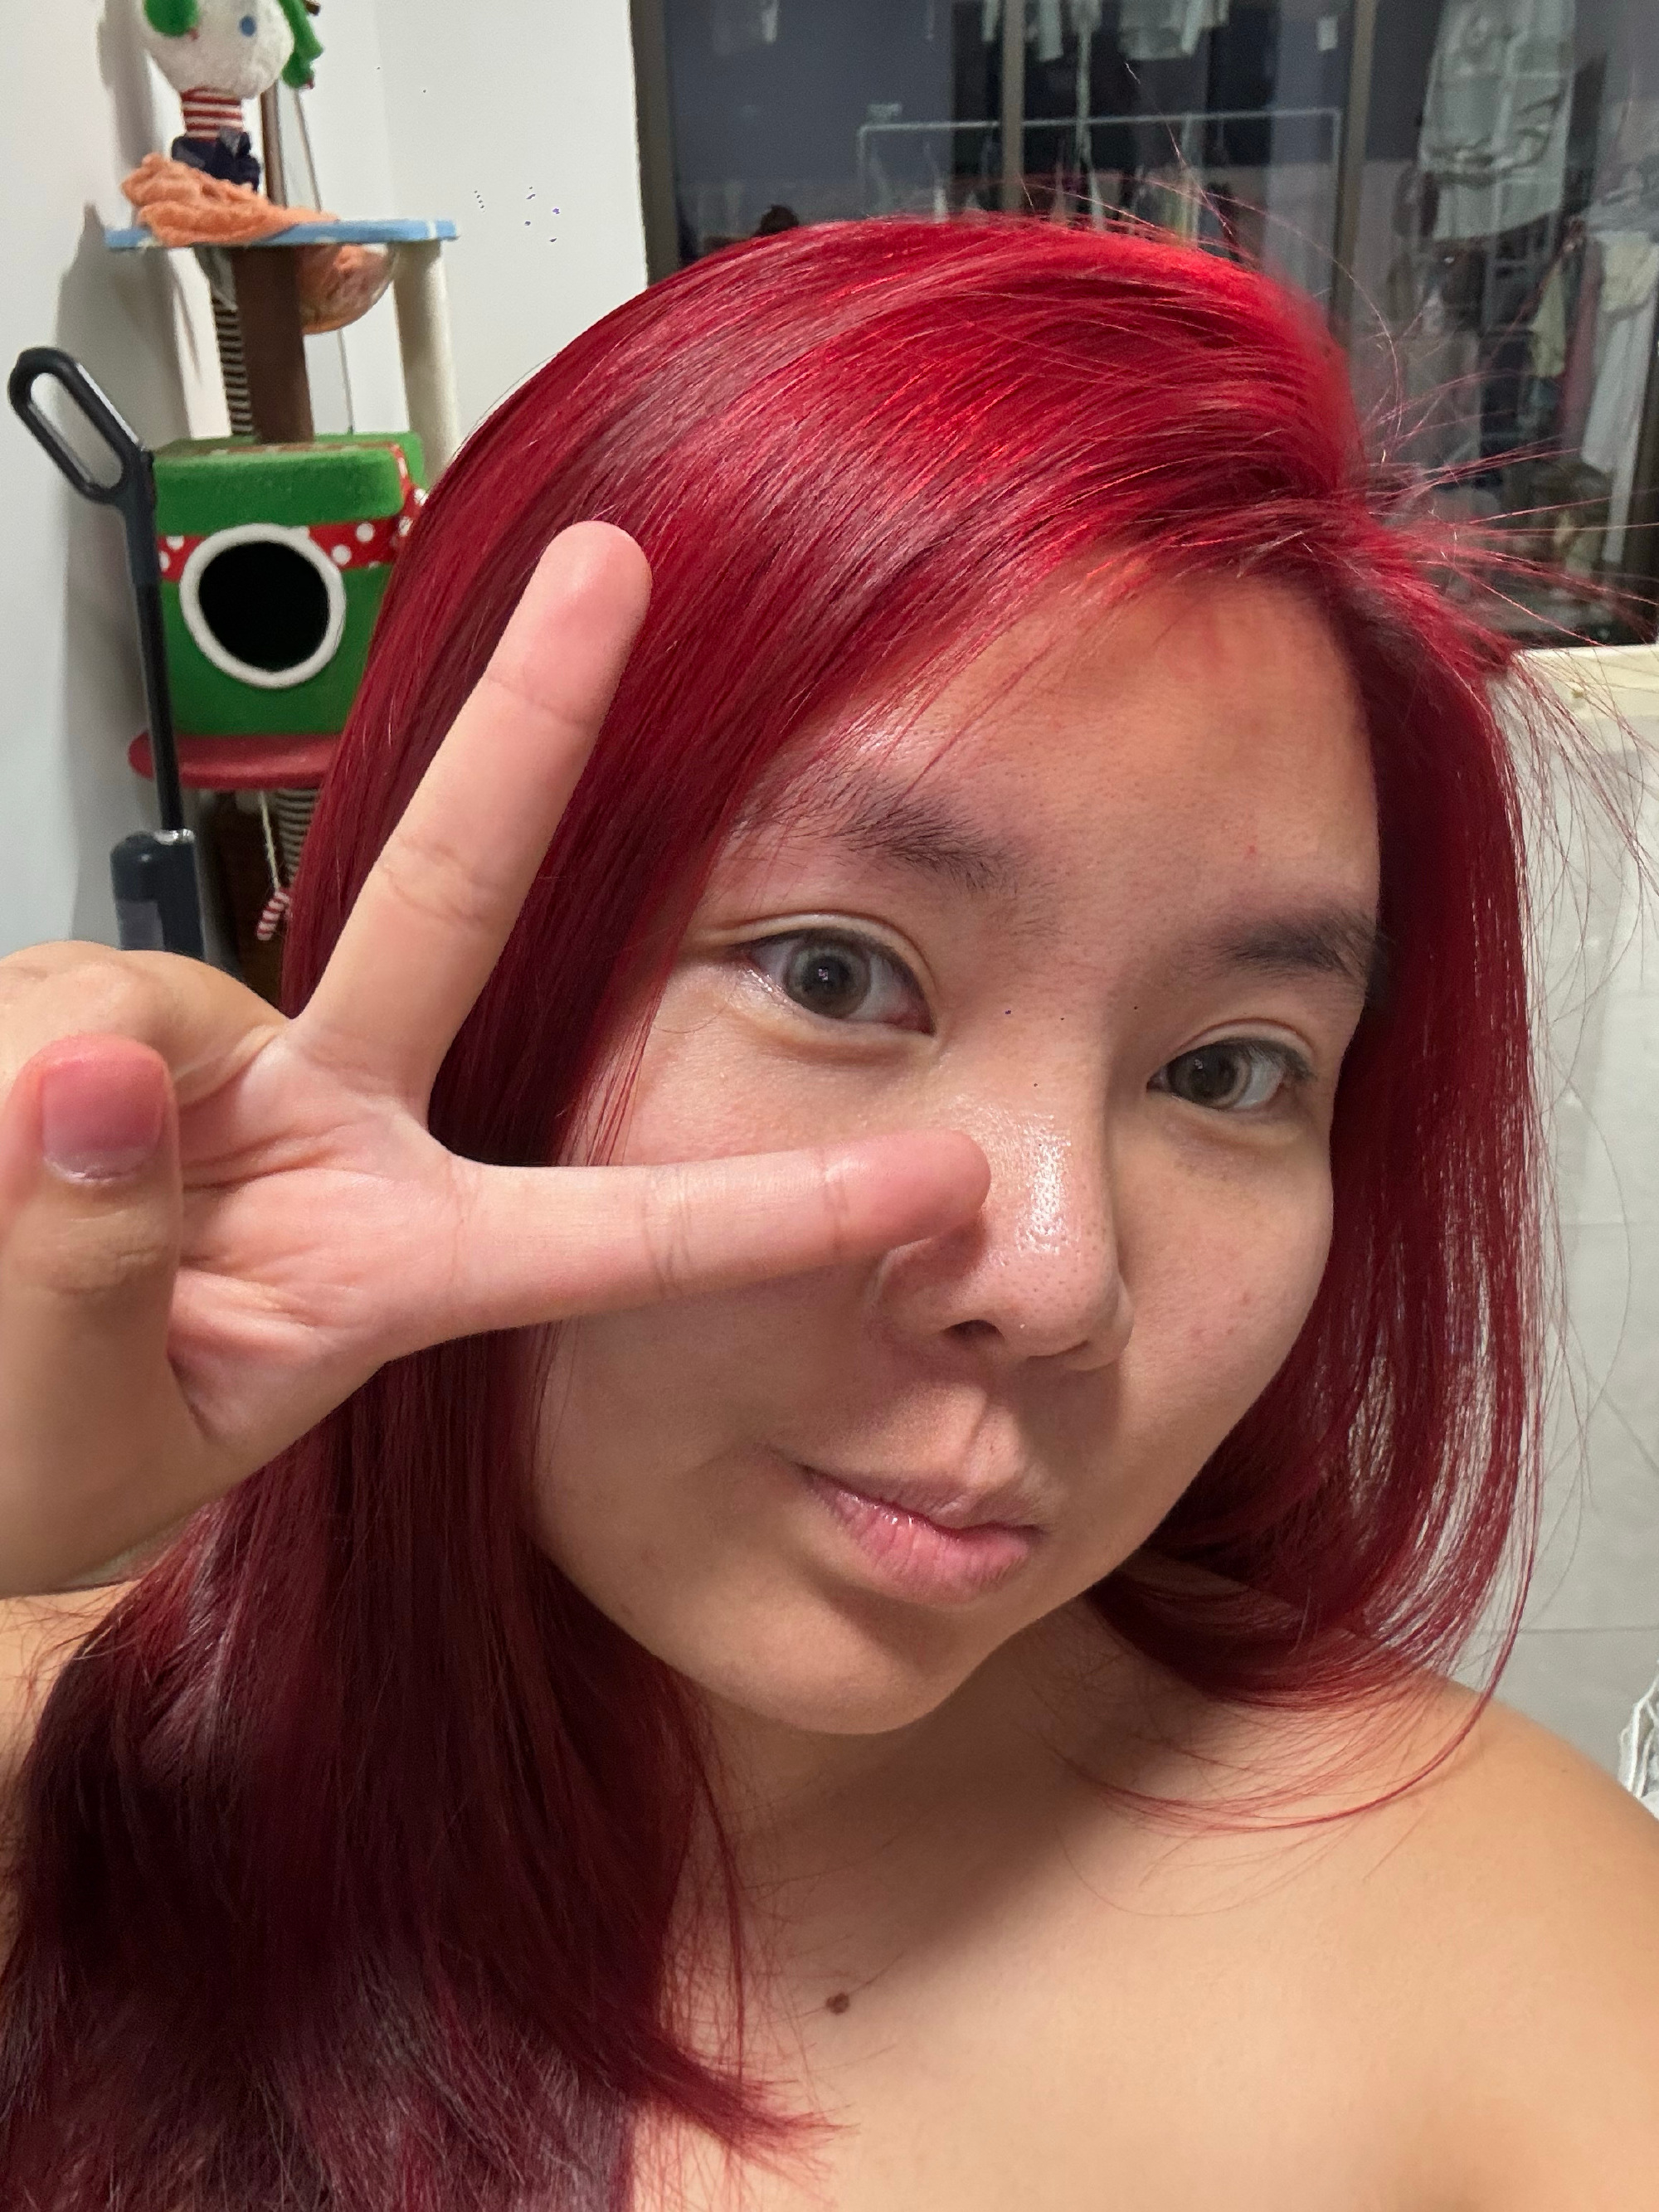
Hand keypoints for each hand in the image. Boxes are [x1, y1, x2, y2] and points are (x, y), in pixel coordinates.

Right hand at [0, 525, 987, 1597]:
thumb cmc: (8, 1465)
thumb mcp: (69, 1433)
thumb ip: (88, 1276)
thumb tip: (116, 1073)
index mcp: (390, 1260)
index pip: (611, 1230)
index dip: (780, 1207)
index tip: (943, 1172)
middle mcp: (329, 1124)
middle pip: (447, 903)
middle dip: (531, 731)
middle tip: (613, 567)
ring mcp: (212, 1056)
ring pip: (150, 993)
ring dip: (40, 1096)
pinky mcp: (92, 1009)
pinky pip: (57, 1000)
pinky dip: (1, 1069)